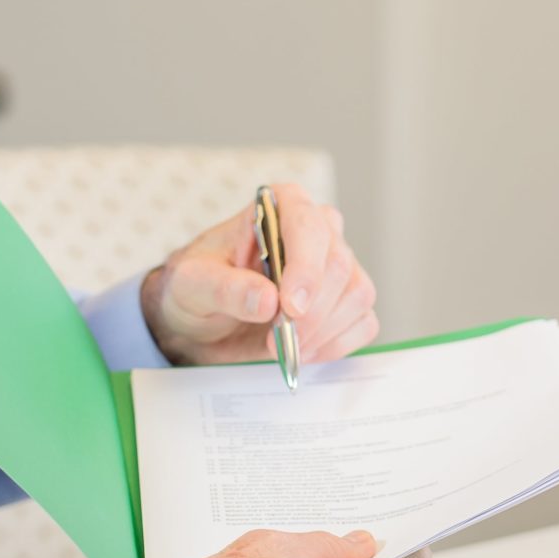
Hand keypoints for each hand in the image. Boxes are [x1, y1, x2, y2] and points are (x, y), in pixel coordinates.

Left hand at [141, 183, 377, 366]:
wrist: (203, 320)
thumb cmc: (198, 287)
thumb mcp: (193, 285)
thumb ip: (226, 289)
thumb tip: (268, 300)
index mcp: (280, 207)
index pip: (309, 227)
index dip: (306, 269)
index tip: (289, 308)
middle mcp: (317, 230)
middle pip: (339, 265)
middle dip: (311, 312)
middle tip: (276, 339)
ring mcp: (336, 266)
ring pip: (358, 294)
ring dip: (324, 331)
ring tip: (284, 346)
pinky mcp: (345, 301)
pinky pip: (365, 322)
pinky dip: (337, 345)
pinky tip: (305, 351)